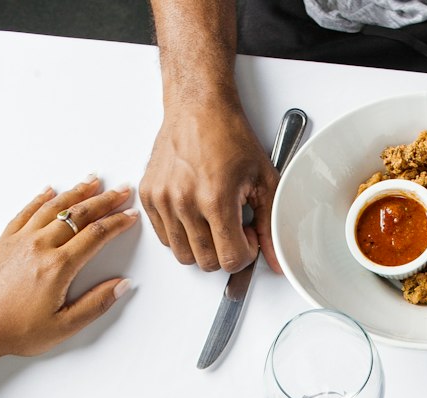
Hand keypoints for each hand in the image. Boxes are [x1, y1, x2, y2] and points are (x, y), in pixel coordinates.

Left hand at [0, 176, 139, 361]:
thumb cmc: (18, 330)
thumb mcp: (65, 326)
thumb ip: (96, 304)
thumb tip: (121, 285)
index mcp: (58, 267)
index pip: (96, 235)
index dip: (117, 222)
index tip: (130, 215)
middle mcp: (40, 246)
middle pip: (78, 214)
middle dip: (103, 200)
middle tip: (120, 190)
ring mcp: (20, 240)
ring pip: (53, 207)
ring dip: (75, 192)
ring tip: (92, 181)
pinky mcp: (4, 240)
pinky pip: (26, 211)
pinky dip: (41, 199)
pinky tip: (50, 191)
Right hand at [140, 104, 279, 272]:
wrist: (198, 105)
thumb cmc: (228, 134)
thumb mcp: (263, 179)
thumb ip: (270, 224)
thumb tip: (277, 258)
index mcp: (215, 198)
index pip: (231, 259)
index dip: (245, 253)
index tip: (247, 236)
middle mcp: (185, 201)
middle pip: (207, 262)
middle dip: (225, 251)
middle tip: (232, 226)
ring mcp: (163, 200)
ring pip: (184, 256)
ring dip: (202, 246)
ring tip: (213, 220)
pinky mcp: (149, 196)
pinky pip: (166, 238)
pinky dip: (181, 234)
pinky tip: (195, 213)